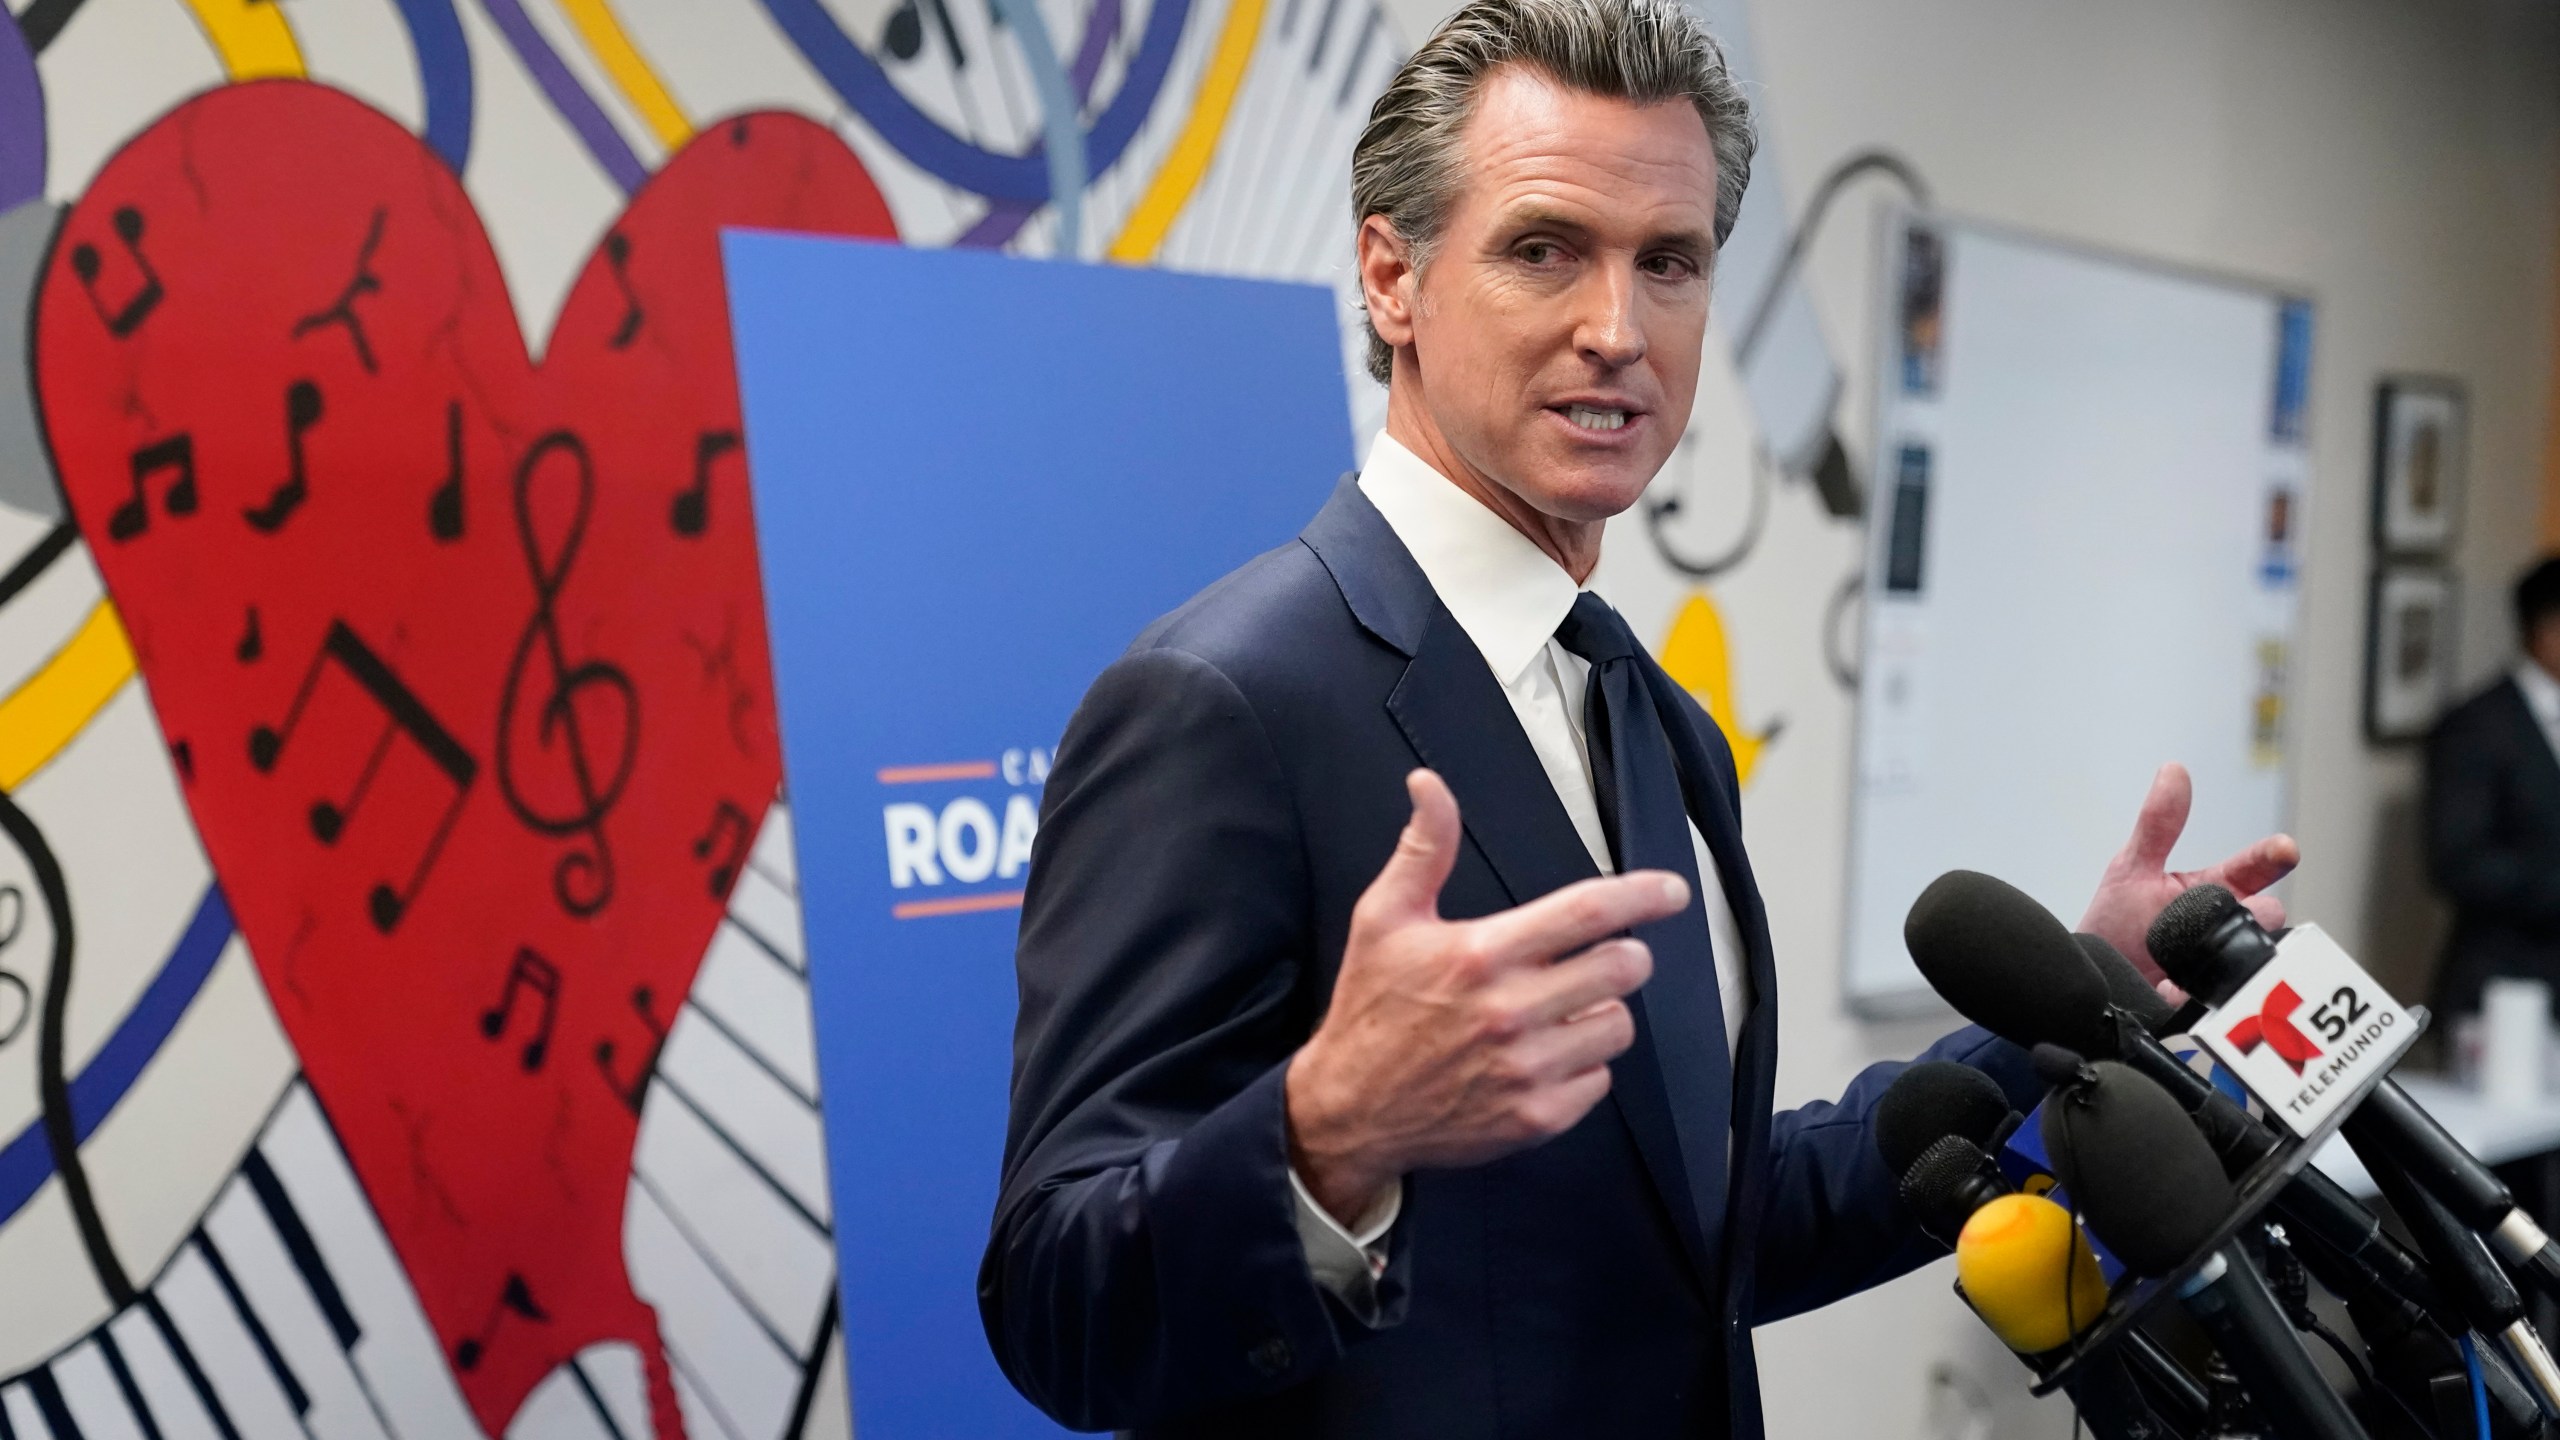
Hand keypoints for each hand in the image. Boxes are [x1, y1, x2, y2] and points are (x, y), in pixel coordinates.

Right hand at [1283, 769, 1684, 1224]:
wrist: (1350, 1109)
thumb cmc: (1370, 1008)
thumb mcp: (1383, 918)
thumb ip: (1423, 848)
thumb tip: (1428, 784)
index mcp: (1482, 954)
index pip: (1586, 912)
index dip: (1642, 896)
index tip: (1672, 892)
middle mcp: (1511, 1011)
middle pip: (1622, 968)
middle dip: (1623, 956)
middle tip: (1599, 958)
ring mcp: (1527, 1069)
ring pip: (1618, 1026)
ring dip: (1601, 1013)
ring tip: (1560, 1012)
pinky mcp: (1535, 1117)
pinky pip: (1599, 1081)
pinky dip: (1582, 1067)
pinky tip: (1542, 1057)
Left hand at [2077, 762, 2298, 984]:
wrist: (2090, 974)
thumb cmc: (2118, 920)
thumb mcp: (2132, 867)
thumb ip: (2157, 825)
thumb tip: (2173, 771)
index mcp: (2213, 890)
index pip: (2252, 870)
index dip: (2270, 858)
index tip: (2284, 849)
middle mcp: (2224, 927)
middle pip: (2266, 917)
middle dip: (2262, 912)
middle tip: (2251, 908)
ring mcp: (2220, 966)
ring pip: (2254, 960)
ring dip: (2239, 955)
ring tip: (2206, 952)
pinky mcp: (2204, 1004)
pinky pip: (2215, 1004)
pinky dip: (2197, 995)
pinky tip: (2174, 988)